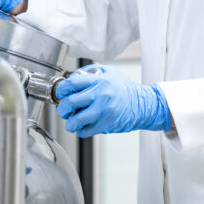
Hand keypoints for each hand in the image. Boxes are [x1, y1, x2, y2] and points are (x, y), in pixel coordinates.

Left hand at [55, 65, 171, 137]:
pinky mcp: (106, 125)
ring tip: (70, 121)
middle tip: (63, 109)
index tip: (60, 93)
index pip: (72, 84)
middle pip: (70, 102)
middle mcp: (100, 96)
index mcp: (99, 81)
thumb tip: (72, 77)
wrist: (143, 104)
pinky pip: (86, 131)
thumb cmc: (125, 88)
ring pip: (76, 120)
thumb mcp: (109, 72)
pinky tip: (82, 126)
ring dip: (69, 123)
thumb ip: (90, 72)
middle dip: (62, 108)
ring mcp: (103, 112)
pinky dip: (80, 130)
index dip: (61, 89)